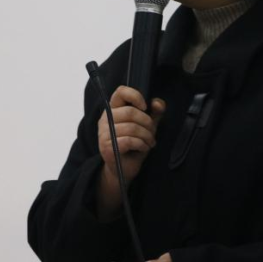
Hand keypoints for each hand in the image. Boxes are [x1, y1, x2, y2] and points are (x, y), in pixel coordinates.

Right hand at [96, 86, 165, 217]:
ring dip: (147, 136)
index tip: (145, 107)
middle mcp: (105, 120)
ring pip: (132, 128)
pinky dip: (142, 145)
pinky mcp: (107, 147)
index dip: (135, 95)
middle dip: (147, 123)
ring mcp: (104, 134)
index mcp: (113, 110)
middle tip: (152, 132)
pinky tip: (143, 148)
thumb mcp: (145, 127)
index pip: (120, 92)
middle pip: (130, 112)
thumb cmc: (133, 146)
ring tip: (150, 142)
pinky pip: (130, 141)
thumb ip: (153, 113)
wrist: (122, 170)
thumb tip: (158, 103)